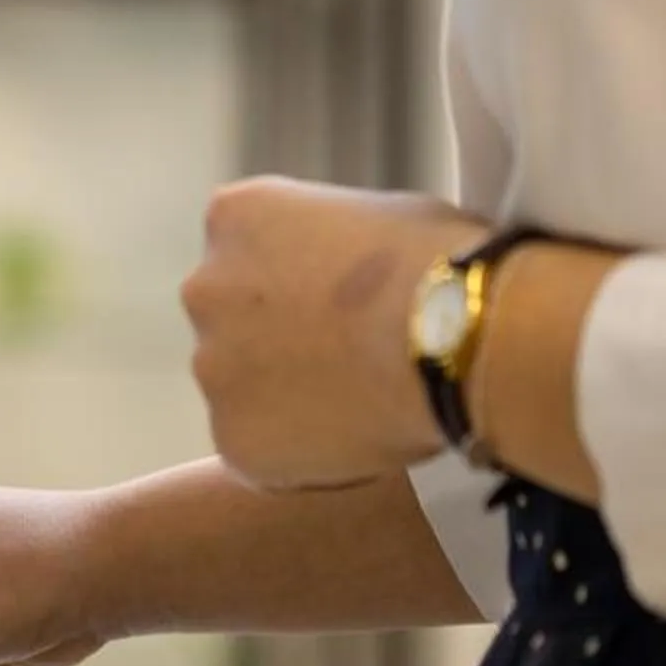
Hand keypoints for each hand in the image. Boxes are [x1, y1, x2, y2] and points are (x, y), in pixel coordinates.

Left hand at [183, 178, 481, 488]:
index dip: (299, 280)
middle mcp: (205, 289)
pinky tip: (354, 436)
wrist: (459, 338)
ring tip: (361, 399)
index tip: (341, 300)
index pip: (245, 251)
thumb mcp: (373, 213)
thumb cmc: (442, 264)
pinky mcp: (234, 439)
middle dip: (277, 337)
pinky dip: (296, 452)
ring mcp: (211, 368)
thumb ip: (330, 244)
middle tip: (346, 355)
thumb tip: (345, 270)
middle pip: (232, 321)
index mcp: (235, 217)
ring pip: (241, 389)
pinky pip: (260, 450)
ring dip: (284, 396)